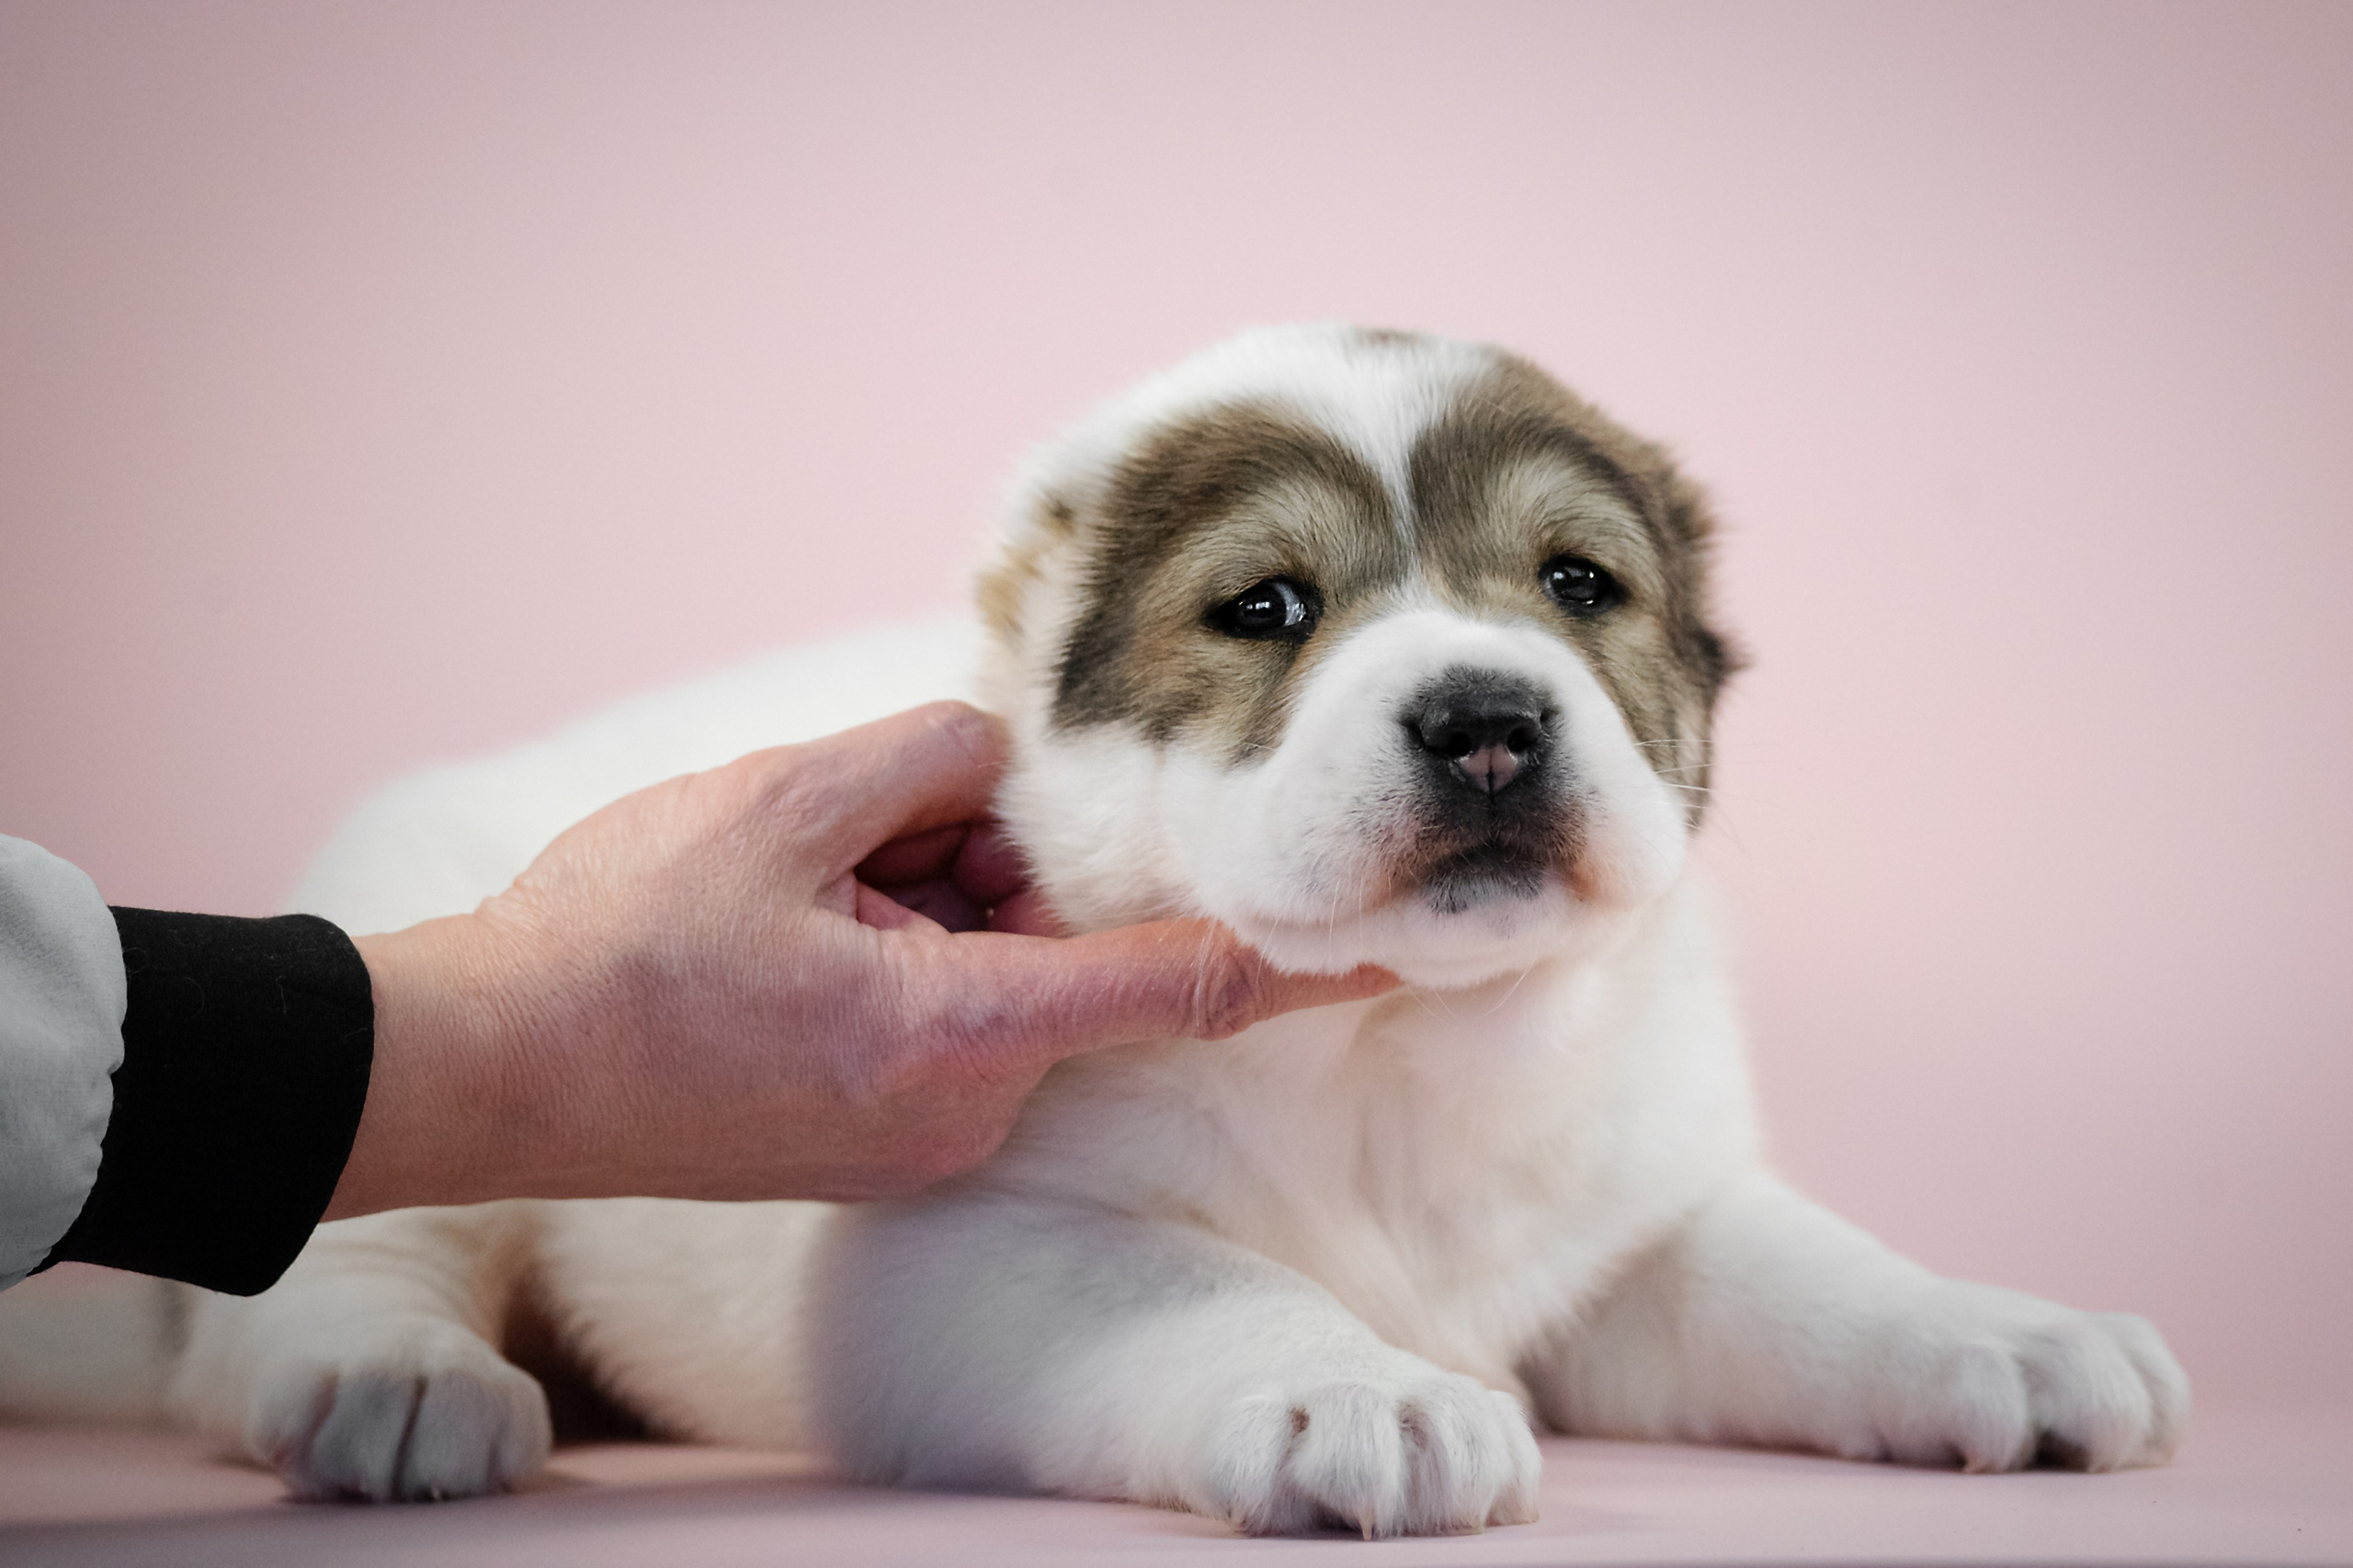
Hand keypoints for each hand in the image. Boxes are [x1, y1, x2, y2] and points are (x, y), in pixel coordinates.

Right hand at [327, 703, 1393, 1216]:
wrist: (488, 1073)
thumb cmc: (617, 945)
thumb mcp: (775, 802)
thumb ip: (924, 758)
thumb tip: (992, 757)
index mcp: (957, 1034)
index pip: (1183, 991)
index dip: (1308, 965)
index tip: (1409, 947)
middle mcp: (962, 1112)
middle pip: (1047, 946)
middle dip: (974, 865)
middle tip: (845, 836)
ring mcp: (919, 1143)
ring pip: (986, 976)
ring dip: (919, 905)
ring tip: (783, 895)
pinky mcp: (878, 1145)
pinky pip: (939, 1020)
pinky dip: (892, 957)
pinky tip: (781, 938)